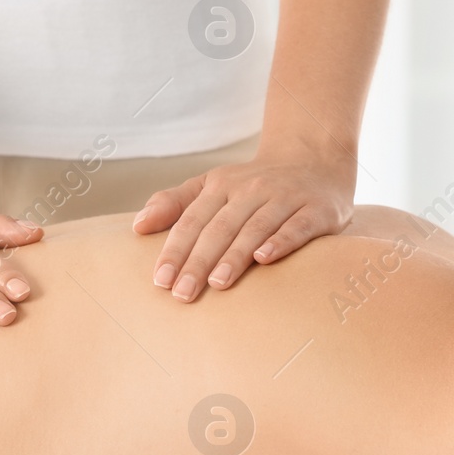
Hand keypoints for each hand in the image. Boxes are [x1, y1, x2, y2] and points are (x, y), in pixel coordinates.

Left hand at [133, 148, 354, 301]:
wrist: (316, 160)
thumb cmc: (254, 184)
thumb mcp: (212, 185)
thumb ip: (174, 203)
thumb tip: (137, 226)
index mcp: (221, 186)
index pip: (192, 221)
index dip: (175, 250)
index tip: (161, 281)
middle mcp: (251, 189)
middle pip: (219, 228)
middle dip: (198, 262)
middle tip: (182, 294)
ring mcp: (285, 197)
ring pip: (255, 228)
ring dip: (234, 256)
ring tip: (216, 284)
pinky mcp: (316, 210)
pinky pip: (297, 227)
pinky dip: (280, 241)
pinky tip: (264, 259)